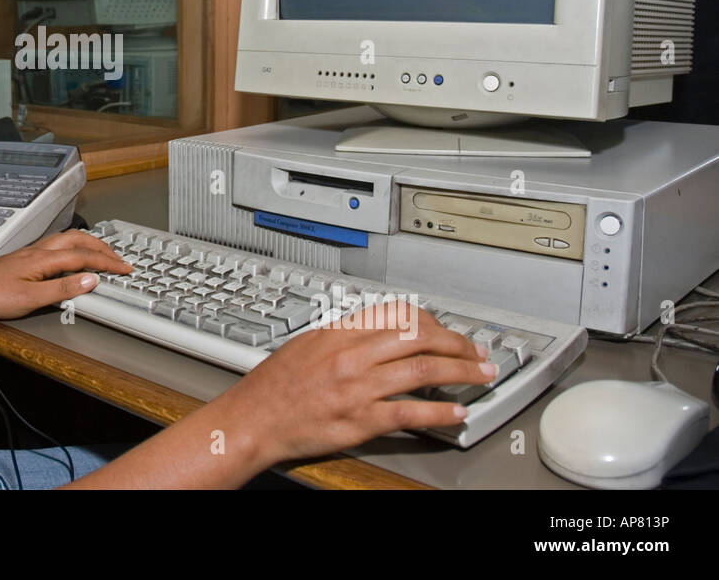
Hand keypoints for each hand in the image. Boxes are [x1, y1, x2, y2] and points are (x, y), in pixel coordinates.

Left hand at [0, 229, 133, 321]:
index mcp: (44, 259)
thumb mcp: (32, 298)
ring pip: (67, 239)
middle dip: (102, 247)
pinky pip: (57, 244)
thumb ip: (63, 289)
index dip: (107, 263)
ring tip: (101, 252)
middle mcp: (40, 251)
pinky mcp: (25, 257)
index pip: (84, 257)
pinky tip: (72, 254)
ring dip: (88, 244)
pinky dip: (74, 246)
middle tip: (118, 258)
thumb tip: (90, 279)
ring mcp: (32, 252)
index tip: (124, 268)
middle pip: (78, 240)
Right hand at [216, 299, 495, 466]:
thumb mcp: (306, 343)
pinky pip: (411, 412)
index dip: (432, 320)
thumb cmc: (273, 387)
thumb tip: (376, 330)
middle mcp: (351, 355)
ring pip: (423, 370)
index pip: (397, 314)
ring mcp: (358, 388)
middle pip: (419, 337)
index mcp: (339, 333)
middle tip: (476, 353)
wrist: (253, 420)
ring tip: (480, 377)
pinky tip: (456, 413)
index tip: (447, 330)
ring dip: (461, 373)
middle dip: (457, 343)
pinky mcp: (361, 420)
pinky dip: (440, 412)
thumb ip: (343, 335)